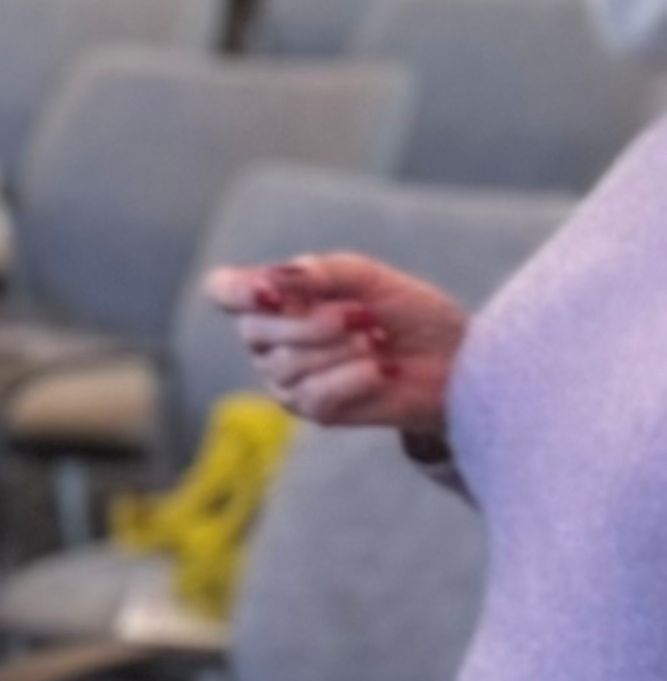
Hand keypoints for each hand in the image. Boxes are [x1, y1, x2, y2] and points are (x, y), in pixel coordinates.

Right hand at [205, 253, 470, 444]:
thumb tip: (274, 279)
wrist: (456, 360)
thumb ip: (323, 271)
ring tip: (380, 341)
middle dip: (314, 322)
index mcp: (276, 298)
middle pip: (255, 330)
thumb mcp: (371, 278)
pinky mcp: (314, 410)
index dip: (237, 291)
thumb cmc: (411, 314)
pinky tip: (383, 370)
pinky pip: (314, 396)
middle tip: (366, 316)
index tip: (271, 293)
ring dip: (343, 349)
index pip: (224, 290)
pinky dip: (353, 379)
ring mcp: (287, 378)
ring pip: (286, 365)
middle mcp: (270, 339)